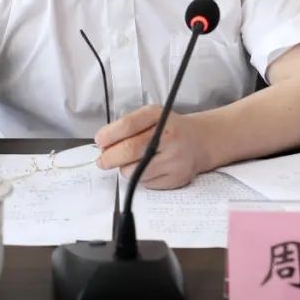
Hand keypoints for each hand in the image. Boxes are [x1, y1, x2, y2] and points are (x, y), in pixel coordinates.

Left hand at [93, 105, 210, 189]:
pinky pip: (146, 183)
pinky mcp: (177, 178)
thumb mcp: (150, 117)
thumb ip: (127, 127)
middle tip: (102, 161)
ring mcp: (175, 158)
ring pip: (135, 171)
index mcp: (159, 115)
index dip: (109, 135)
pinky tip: (150, 168)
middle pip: (129, 150)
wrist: (199, 141)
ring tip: (132, 162)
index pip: (127, 125)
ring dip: (125, 169)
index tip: (99, 142)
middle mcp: (169, 136)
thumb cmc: (168, 129)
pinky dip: (141, 178)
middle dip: (109, 158)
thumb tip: (103, 145)